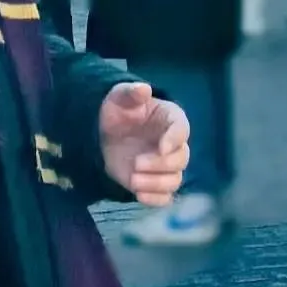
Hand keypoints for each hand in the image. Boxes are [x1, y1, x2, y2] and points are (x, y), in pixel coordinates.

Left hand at [99, 83, 189, 206]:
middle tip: (137, 163)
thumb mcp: (120, 97)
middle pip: (181, 159)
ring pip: (174, 180)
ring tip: (133, 180)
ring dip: (156, 183)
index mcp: (170, 119)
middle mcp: (173, 144)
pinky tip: (138, 194)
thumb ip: (131, 93)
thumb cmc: (117, 110)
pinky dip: (155, 198)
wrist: (104, 133)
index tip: (161, 147)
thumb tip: (144, 88)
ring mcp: (165, 165)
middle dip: (161, 164)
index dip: (175, 139)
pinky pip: (165, 197)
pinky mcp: (155, 183)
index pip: (182, 130)